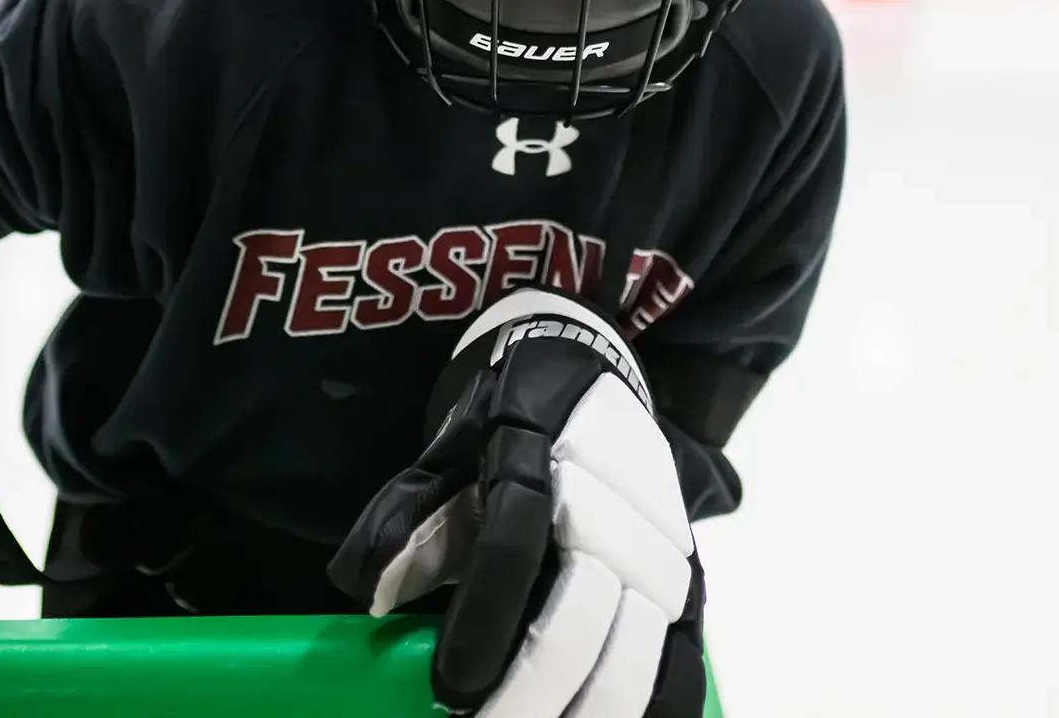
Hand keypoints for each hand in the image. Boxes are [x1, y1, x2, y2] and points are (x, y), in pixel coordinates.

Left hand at [331, 291, 704, 716]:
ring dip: (586, 713)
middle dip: (531, 695)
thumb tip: (366, 588)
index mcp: (539, 446)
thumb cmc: (509, 421)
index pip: (515, 543)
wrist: (597, 375)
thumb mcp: (451, 446)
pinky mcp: (692, 582)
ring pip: (637, 654)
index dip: (483, 622)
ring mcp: (662, 545)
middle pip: (581, 615)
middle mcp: (615, 498)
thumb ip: (408, 515)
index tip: (450, 689)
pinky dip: (651, 713)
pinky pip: (683, 667)